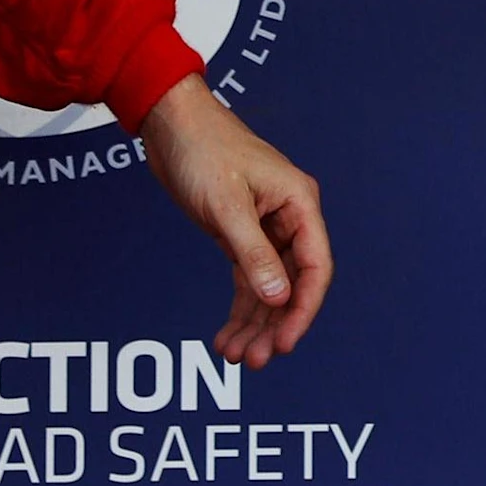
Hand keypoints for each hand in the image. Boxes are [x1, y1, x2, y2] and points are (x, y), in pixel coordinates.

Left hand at [141, 75, 331, 368]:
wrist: (170, 124)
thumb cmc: (203, 150)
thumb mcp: (226, 204)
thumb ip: (253, 253)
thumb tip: (279, 299)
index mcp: (299, 203)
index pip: (314, 268)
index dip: (302, 310)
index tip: (283, 344)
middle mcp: (289, 218)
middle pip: (293, 285)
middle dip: (274, 325)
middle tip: (252, 360)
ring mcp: (266, 228)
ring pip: (269, 288)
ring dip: (254, 324)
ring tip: (233, 356)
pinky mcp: (241, 234)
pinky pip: (248, 280)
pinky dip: (239, 309)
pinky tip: (225, 336)